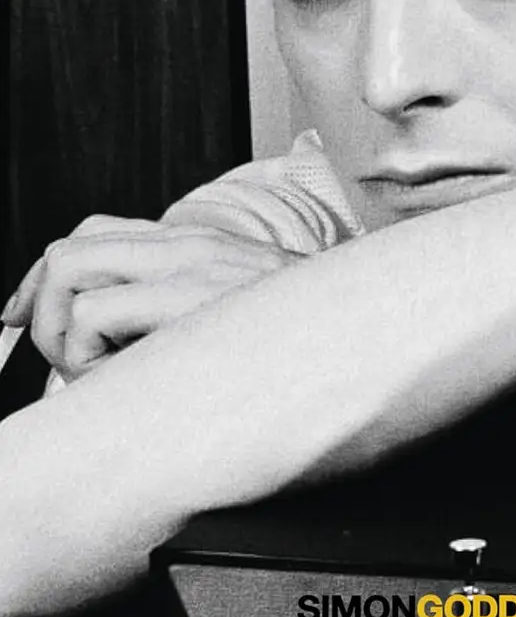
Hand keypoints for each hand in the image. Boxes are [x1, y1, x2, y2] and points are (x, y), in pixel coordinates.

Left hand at [1, 216, 294, 380]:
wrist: (379, 327)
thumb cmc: (311, 342)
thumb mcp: (241, 318)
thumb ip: (183, 321)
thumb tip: (111, 366)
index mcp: (198, 248)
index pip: (92, 235)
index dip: (43, 282)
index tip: (22, 320)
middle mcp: (188, 246)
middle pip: (67, 250)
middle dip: (41, 312)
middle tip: (67, 361)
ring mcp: (188, 268)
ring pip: (66, 273)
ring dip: (61, 334)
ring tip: (99, 373)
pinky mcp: (189, 301)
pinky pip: (90, 317)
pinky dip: (85, 358)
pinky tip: (128, 381)